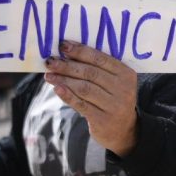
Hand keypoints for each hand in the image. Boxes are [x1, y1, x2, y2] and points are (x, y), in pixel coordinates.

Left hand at [44, 41, 137, 156]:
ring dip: (64, 80)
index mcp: (126, 74)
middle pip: (90, 73)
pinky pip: (81, 104)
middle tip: (50, 61)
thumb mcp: (114, 82)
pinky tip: (56, 88)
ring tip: (49, 75)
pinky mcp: (102, 120)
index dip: (80, 51)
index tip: (63, 46)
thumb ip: (98, 69)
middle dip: (68, 65)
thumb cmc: (113, 98)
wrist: (123, 130)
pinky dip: (67, 95)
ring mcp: (114, 105)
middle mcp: (123, 89)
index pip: (100, 59)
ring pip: (84, 88)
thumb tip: (68, 52)